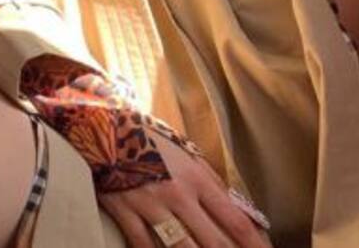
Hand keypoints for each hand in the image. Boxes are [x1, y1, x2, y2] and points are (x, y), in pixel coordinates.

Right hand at [98, 135, 269, 247]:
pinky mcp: (124, 210)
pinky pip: (142, 244)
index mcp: (198, 177)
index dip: (253, 245)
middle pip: (213, 241)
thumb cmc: (150, 138)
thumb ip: (210, 183)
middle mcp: (178, 193)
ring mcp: (150, 204)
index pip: (235, 220)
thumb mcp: (187, 153)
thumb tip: (238, 211)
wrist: (104, 123)